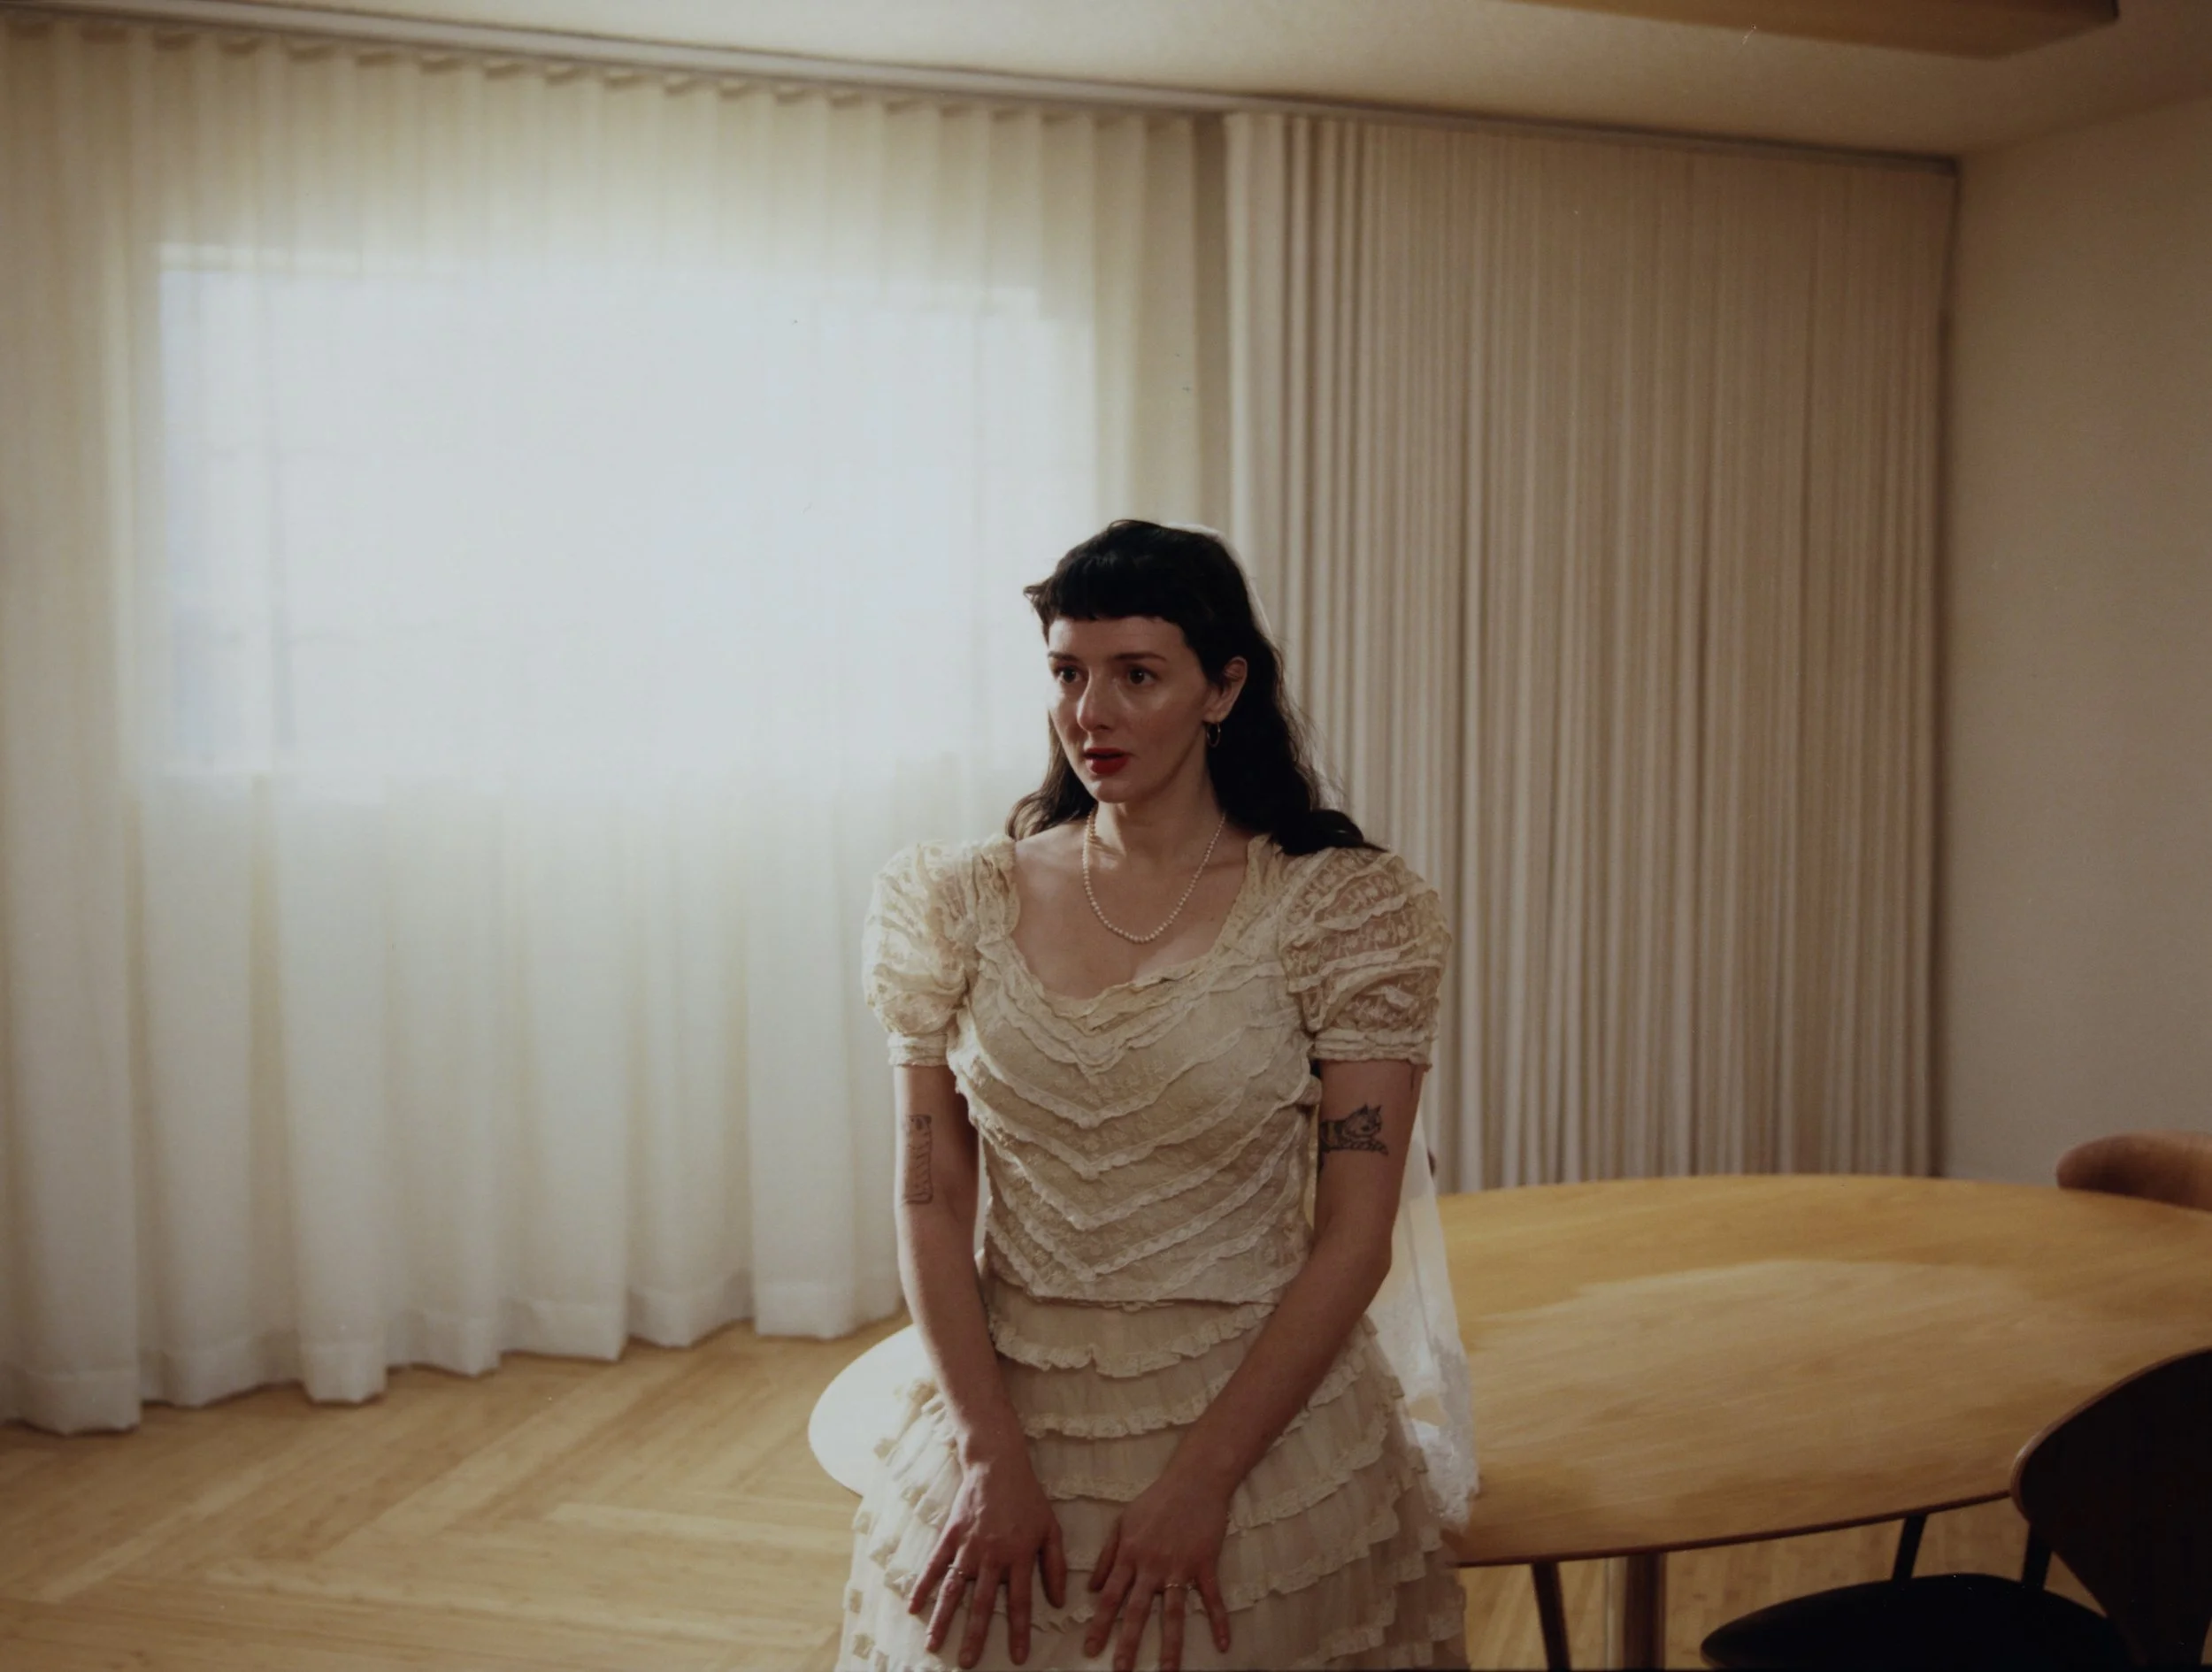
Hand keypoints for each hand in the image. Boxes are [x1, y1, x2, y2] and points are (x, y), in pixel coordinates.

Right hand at [909, 1446, 1067, 1667]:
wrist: (998, 1465)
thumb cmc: (1028, 1499)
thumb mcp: (1051, 1530)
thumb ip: (1055, 1566)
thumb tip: (1060, 1601)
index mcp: (1019, 1556)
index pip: (1020, 1602)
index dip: (1018, 1632)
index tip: (1016, 1658)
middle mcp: (992, 1556)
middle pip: (981, 1604)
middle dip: (974, 1636)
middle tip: (966, 1663)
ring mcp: (968, 1546)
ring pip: (953, 1590)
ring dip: (942, 1619)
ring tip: (933, 1645)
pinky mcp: (951, 1536)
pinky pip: (934, 1565)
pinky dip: (922, 1586)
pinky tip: (913, 1607)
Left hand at [1083, 1469, 1233, 1671]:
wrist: (1194, 1480)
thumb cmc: (1156, 1500)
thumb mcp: (1122, 1522)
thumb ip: (1106, 1556)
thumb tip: (1093, 1588)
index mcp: (1130, 1555)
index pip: (1110, 1596)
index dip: (1099, 1624)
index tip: (1091, 1650)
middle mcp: (1152, 1565)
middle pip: (1138, 1611)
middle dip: (1128, 1643)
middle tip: (1120, 1670)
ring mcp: (1180, 1566)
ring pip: (1174, 1613)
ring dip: (1171, 1645)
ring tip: (1167, 1671)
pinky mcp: (1205, 1564)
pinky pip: (1212, 1598)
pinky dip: (1219, 1622)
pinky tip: (1223, 1645)